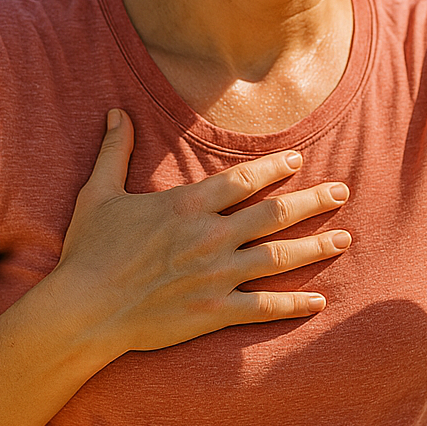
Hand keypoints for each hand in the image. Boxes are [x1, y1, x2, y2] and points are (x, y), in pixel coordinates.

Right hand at [52, 109, 350, 358]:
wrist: (81, 312)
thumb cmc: (88, 252)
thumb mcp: (97, 194)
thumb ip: (114, 151)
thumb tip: (115, 112)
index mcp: (188, 205)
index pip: (245, 179)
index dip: (275, 167)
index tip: (298, 159)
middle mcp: (210, 236)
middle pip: (275, 214)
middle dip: (313, 200)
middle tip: (342, 191)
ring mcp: (215, 276)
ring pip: (278, 257)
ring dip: (316, 246)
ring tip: (344, 238)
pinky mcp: (213, 313)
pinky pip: (263, 307)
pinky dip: (293, 304)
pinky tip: (319, 300)